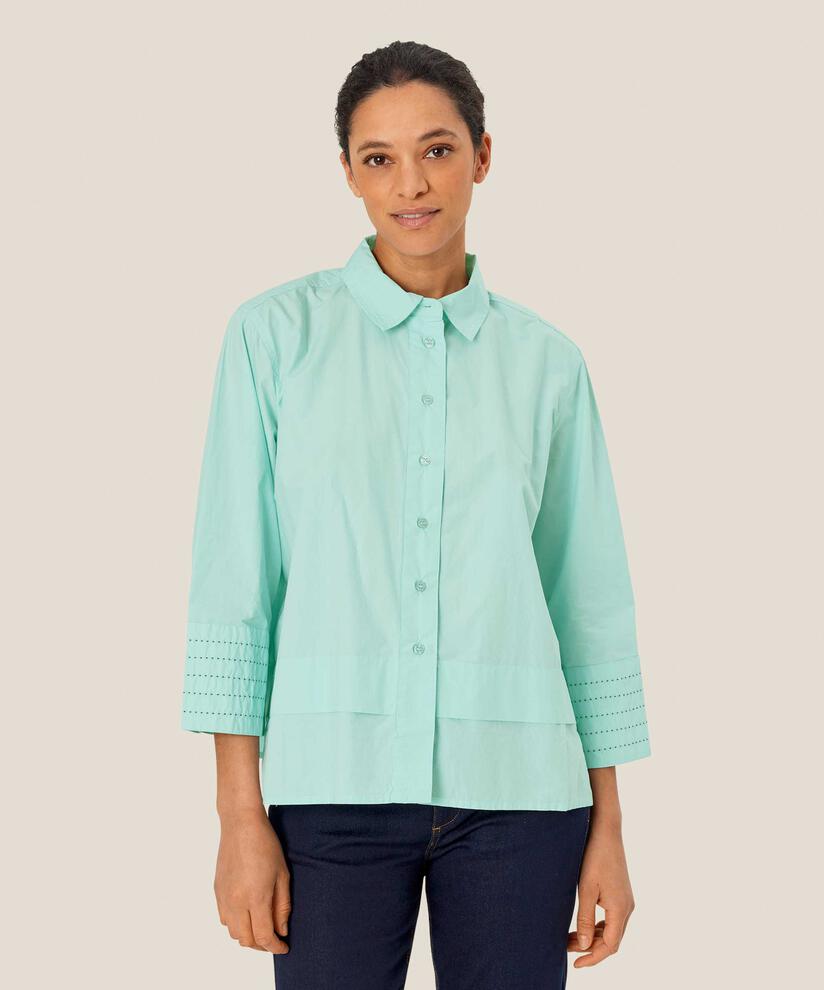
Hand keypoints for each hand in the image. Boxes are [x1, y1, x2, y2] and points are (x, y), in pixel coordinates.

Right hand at [214, 808, 290, 953]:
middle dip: (261, 945)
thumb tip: (281, 930)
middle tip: (274, 939)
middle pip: (246, 939)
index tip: (284, 947)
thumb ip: (282, 906)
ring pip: (233, 932)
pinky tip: (247, 914)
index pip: (264, 936)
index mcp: (255, 898)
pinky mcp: (216, 891)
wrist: (240, 824)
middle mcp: (236, 902)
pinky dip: (235, 924)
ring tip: (261, 928)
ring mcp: (223, 897)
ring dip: (247, 936)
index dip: (275, 947)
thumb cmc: (266, 844)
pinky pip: (224, 918)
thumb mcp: (282, 874)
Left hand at [567, 817, 634, 967]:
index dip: (593, 958)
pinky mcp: (621, 893)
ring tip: (571, 938)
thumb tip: (584, 946)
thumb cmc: (594, 857)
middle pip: (612, 940)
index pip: (610, 946)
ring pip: (612, 929)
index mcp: (620, 909)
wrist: (605, 831)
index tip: (576, 964)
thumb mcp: (586, 889)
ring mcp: (625, 900)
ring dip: (593, 937)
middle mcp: (627, 907)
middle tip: (567, 949)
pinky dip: (598, 926)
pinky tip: (583, 925)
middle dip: (591, 948)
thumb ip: (585, 919)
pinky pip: (612, 918)